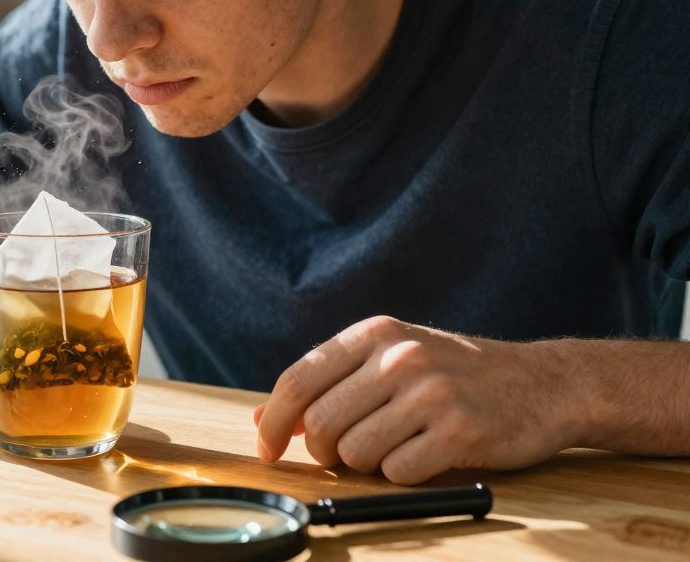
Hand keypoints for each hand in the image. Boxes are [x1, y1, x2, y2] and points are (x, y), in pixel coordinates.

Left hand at [253, 316, 578, 483]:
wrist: (545, 383)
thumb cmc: (457, 374)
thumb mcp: (391, 359)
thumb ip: (329, 383)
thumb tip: (263, 417)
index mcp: (375, 333)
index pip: (298, 380)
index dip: (273, 421)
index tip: (267, 448)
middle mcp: (399, 356)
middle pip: (320, 424)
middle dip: (324, 451)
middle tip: (345, 454)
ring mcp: (430, 392)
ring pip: (355, 453)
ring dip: (367, 465)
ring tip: (396, 448)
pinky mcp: (459, 430)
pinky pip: (398, 472)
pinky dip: (404, 475)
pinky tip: (427, 455)